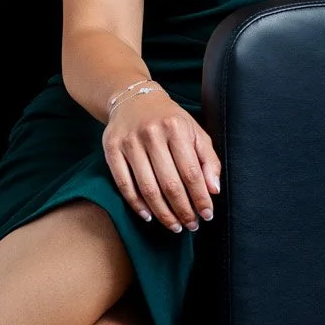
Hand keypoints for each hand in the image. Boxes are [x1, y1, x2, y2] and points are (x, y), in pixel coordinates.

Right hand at [103, 88, 219, 232]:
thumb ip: (208, 160)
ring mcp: (129, 142)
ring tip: (174, 225)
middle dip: (183, 210)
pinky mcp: (111, 149)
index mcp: (176, 128)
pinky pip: (124, 184)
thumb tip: (213, 190)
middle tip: (191, 225)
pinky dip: (137, 205)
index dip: (200, 198)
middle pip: (170, 183)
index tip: (207, 215)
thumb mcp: (195, 132)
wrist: (134, 99)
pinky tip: (149, 216)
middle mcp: (151, 134)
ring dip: (163, 213)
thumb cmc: (170, 120)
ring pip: (147, 188)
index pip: (191, 172)